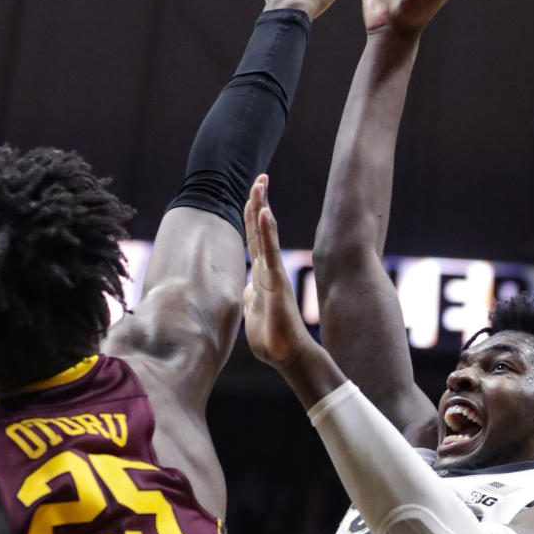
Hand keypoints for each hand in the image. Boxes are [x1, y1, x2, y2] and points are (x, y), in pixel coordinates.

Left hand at [243, 176, 310, 368]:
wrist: (286, 355)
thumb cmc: (272, 338)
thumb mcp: (254, 312)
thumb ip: (252, 297)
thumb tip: (248, 290)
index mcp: (261, 274)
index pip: (255, 239)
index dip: (252, 217)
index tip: (253, 194)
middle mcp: (268, 269)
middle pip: (260, 229)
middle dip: (259, 202)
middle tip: (260, 177)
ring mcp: (273, 273)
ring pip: (266, 234)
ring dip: (262, 207)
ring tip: (261, 183)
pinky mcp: (276, 281)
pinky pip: (270, 251)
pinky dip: (267, 231)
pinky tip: (265, 211)